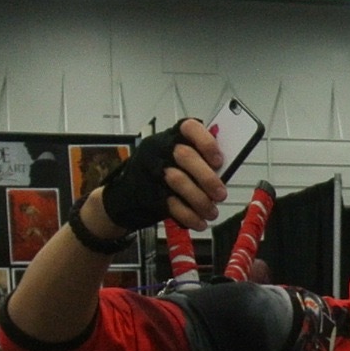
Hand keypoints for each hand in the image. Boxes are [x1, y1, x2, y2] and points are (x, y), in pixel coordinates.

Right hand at [87, 119, 225, 244]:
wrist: (124, 198)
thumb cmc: (161, 177)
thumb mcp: (177, 162)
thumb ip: (199, 163)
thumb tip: (225, 174)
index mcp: (170, 137)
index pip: (188, 127)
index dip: (206, 142)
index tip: (219, 160)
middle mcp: (158, 149)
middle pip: (185, 156)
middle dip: (207, 177)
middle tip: (221, 194)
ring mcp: (150, 170)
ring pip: (178, 180)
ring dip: (200, 200)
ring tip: (212, 212)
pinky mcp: (146, 192)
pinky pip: (171, 203)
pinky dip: (189, 216)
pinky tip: (199, 223)